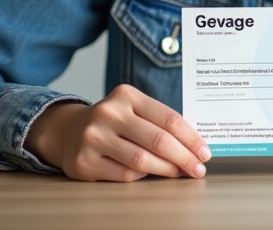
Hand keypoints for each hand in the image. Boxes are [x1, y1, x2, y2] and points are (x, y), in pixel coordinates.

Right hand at [25, 84, 210, 181]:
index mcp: (126, 95)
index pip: (168, 118)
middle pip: (158, 140)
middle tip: (198, 169)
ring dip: (167, 170)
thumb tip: (195, 146)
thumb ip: (159, 121)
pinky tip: (151, 175)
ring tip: (180, 173)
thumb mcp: (133, 109)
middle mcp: (108, 113)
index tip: (204, 152)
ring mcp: (93, 137)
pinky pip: (124, 174)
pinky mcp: (84, 162)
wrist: (67, 131)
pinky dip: (142, 176)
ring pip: (142, 160)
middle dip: (184, 157)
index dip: (191, 138)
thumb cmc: (113, 122)